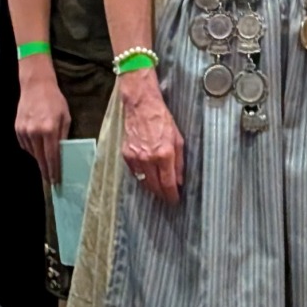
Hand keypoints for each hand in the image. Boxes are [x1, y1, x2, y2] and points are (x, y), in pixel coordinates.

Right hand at [14, 66, 71, 185]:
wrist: (36, 85)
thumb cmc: (55, 100)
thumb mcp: (66, 117)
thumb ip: (64, 136)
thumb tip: (62, 154)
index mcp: (50, 129)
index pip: (52, 156)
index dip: (54, 170)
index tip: (56, 181)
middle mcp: (36, 132)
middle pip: (40, 158)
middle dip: (46, 170)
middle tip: (51, 180)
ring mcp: (24, 131)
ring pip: (32, 153)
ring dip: (39, 159)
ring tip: (46, 161)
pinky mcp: (17, 129)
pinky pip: (25, 145)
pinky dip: (32, 149)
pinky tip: (38, 146)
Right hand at [120, 74, 184, 203]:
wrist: (142, 106)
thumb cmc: (162, 120)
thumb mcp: (178, 139)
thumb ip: (179, 162)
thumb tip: (179, 180)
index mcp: (164, 154)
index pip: (168, 184)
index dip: (172, 195)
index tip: (175, 200)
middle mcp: (149, 159)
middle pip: (155, 187)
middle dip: (162, 194)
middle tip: (168, 197)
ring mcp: (135, 158)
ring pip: (143, 182)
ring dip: (152, 188)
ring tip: (159, 188)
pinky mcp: (126, 155)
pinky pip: (135, 173)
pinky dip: (142, 176)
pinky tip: (148, 175)